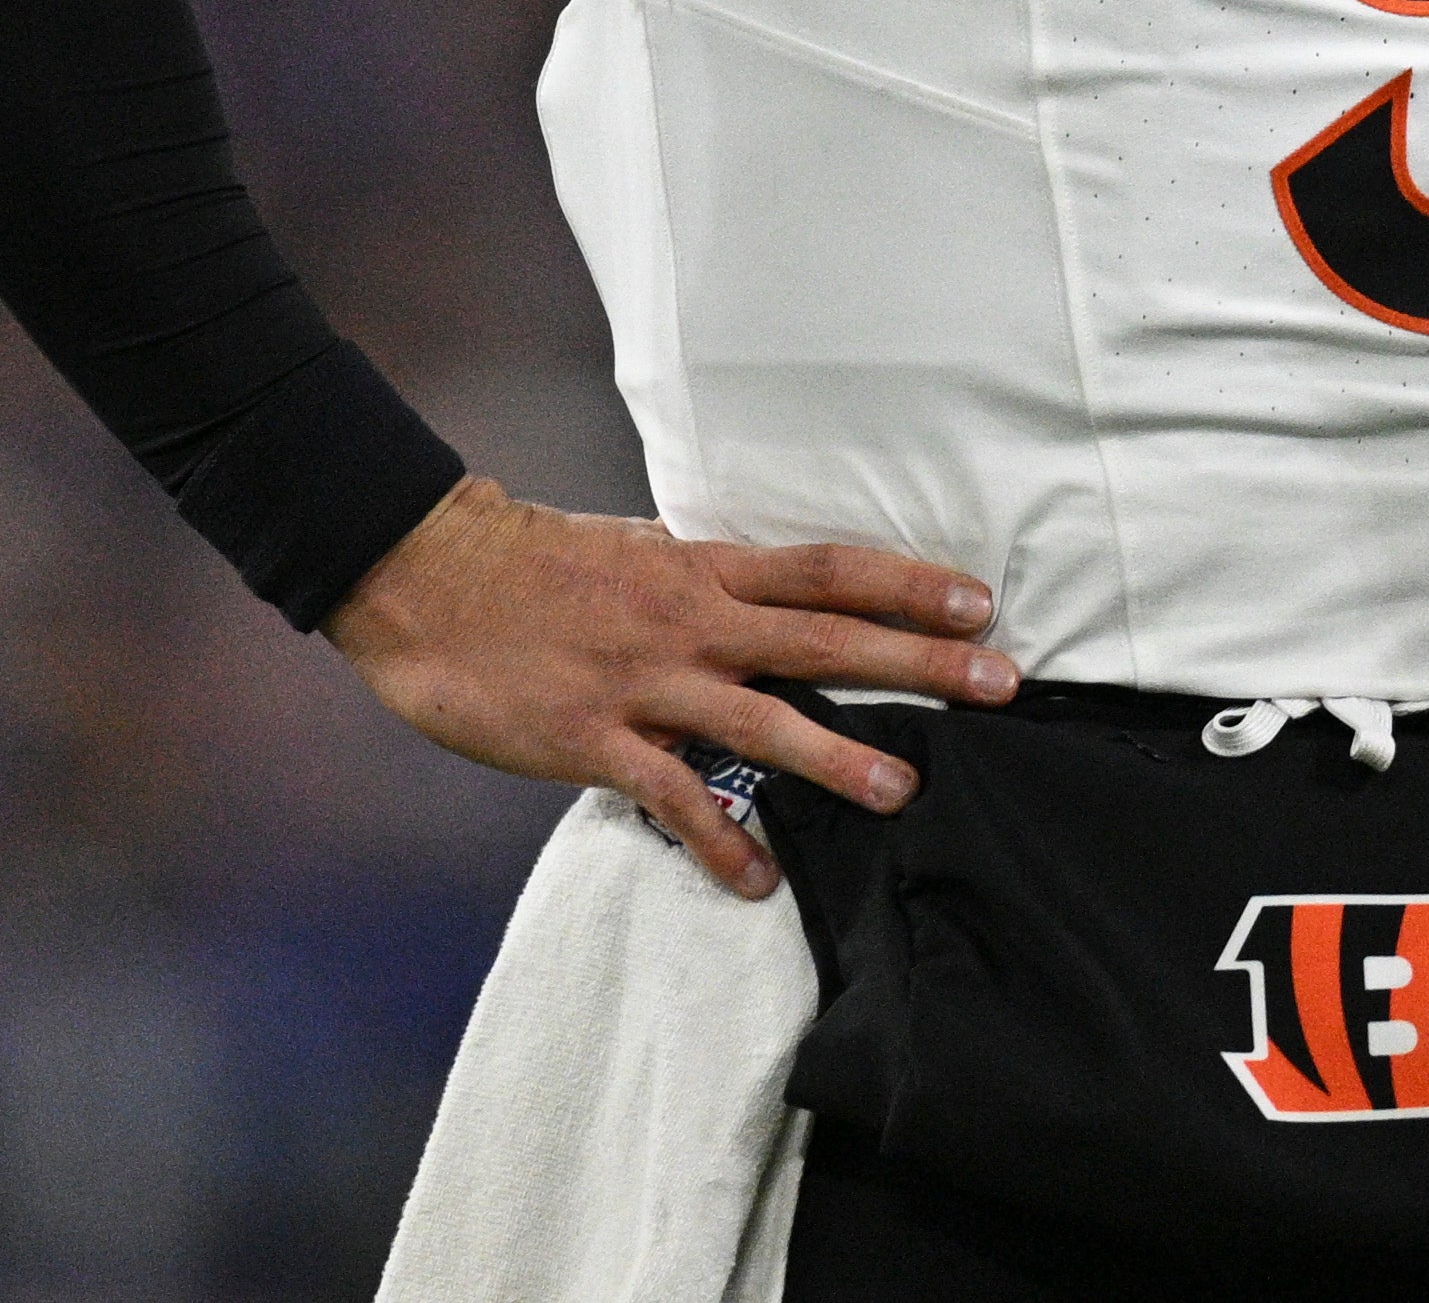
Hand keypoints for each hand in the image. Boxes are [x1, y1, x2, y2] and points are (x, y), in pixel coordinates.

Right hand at [324, 477, 1016, 896]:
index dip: (907, 582)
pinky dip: (717, 838)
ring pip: (761, 720)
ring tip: (905, 789)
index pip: (827, 569)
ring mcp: (644, 681)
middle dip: (918, 660)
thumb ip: (704, 580)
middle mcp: (689, 620)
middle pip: (825, 637)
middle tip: (1000, 682)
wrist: (428, 575)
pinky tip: (758, 879)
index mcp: (703, 569)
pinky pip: (670, 796)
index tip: (978, 600)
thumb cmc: (532, 564)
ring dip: (837, 756)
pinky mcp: (592, 738)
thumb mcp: (636, 550)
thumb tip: (767, 596)